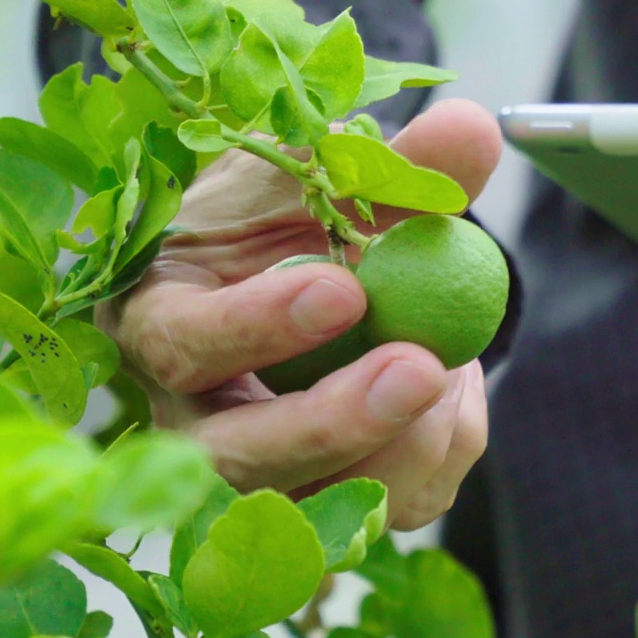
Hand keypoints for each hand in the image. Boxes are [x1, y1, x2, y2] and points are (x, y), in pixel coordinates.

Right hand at [96, 99, 502, 529]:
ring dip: (408, 440)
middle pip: (239, 459)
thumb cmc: (291, 226)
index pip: (185, 343)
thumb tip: (471, 128)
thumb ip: (391, 165)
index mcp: (165, 324)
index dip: (258, 325)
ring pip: (323, 504)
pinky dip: (444, 449)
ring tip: (452, 362)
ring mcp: (261, 479)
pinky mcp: (329, 510)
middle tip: (419, 367)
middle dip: (334, 420)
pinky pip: (392, 506)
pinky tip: (454, 391)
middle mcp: (193, 421)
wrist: (308, 284)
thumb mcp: (324, 182)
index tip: (344, 289)